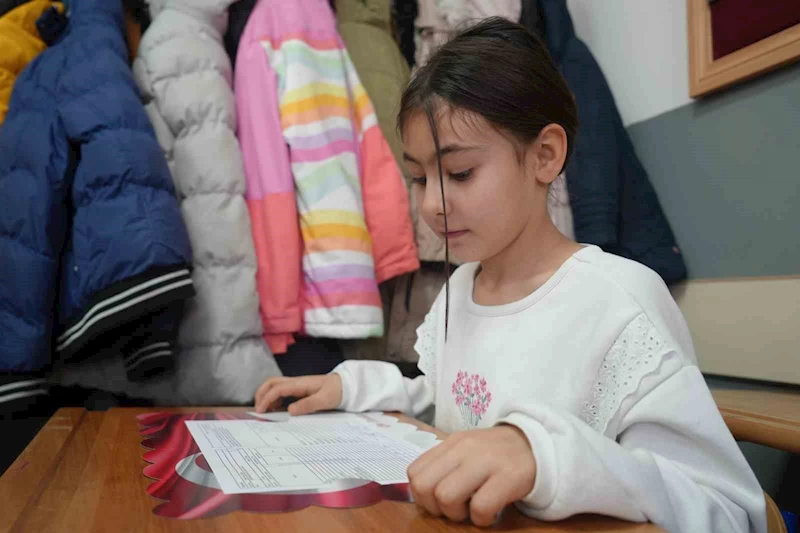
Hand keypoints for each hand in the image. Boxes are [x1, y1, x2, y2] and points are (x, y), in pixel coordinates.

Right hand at [254, 374, 342, 415]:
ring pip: (275, 386)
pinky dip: (274, 399)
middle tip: (258, 409)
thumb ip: (307, 405)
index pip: (277, 389)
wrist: (346, 385)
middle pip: (271, 383)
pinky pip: (281, 391)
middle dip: (261, 394)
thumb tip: (289, 410)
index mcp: (300, 384)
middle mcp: (295, 382)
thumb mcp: (324, 400)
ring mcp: (296, 385)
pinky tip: (277, 409)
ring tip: (266, 412)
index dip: (266, 399)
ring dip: (266, 396)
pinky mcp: (299, 389)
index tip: (261, 412)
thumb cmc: (336, 392)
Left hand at [407, 425, 535, 526]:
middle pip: (425, 487)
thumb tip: (423, 493)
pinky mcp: (509, 477)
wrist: (539, 444)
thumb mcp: (467, 451)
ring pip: (446, 496)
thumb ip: (445, 465)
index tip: (439, 501)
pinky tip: (491, 513)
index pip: (414, 472)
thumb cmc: (498, 454)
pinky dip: (482, 519)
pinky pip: (480, 508)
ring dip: (457, 514)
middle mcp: (465, 449)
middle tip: (455, 509)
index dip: (422, 495)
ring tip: (472, 510)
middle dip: (435, 507)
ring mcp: (486, 461)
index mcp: (452, 443)